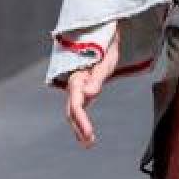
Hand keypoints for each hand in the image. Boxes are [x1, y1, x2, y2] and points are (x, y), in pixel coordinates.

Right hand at [64, 29, 119, 147]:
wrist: (103, 34)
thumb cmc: (106, 46)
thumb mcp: (106, 60)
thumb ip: (96, 77)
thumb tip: (89, 95)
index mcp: (77, 79)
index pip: (76, 105)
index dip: (82, 121)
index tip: (89, 134)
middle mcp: (74, 84)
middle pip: (72, 110)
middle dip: (79, 127)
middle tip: (89, 144)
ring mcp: (78, 87)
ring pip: (74, 110)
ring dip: (79, 126)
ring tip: (88, 143)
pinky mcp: (83, 88)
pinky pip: (79, 106)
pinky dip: (82, 119)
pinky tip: (87, 132)